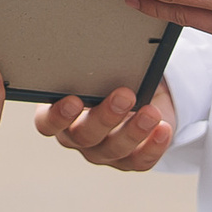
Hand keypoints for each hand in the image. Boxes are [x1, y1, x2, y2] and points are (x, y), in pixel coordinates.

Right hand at [36, 79, 174, 172]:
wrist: (140, 89)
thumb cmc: (110, 75)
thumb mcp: (98, 69)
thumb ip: (93, 67)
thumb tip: (99, 50)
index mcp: (61, 113)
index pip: (48, 123)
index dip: (57, 117)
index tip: (73, 101)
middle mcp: (78, 137)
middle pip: (84, 136)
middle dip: (105, 116)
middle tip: (124, 95)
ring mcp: (103, 152)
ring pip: (114, 149)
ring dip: (133, 130)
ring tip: (151, 113)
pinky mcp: (130, 160)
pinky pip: (140, 160)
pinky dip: (153, 146)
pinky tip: (163, 129)